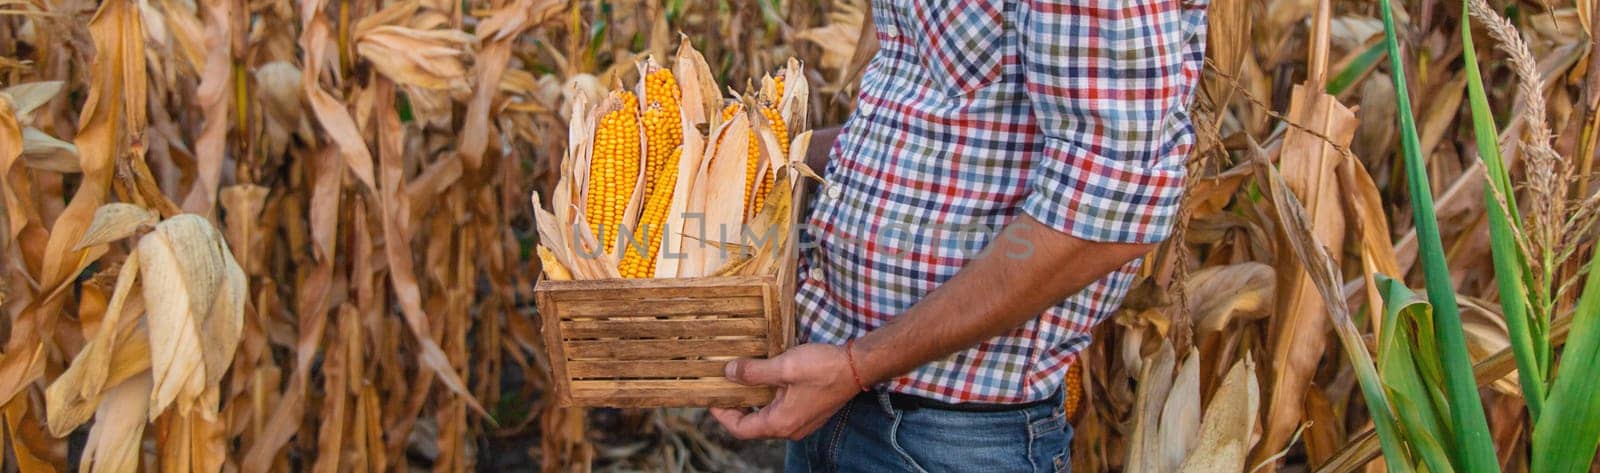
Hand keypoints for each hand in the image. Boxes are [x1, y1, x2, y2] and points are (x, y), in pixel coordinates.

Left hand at [710, 343, 862, 439]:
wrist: (858, 367)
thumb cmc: (824, 368)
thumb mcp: (784, 366)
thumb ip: (754, 372)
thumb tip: (729, 373)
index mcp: (780, 422)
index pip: (740, 429)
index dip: (722, 415)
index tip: (712, 398)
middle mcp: (790, 428)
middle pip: (752, 425)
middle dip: (736, 407)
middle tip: (723, 387)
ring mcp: (801, 422)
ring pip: (767, 417)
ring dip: (752, 402)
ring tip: (741, 380)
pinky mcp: (809, 413)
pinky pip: (781, 411)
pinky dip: (768, 399)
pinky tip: (765, 380)